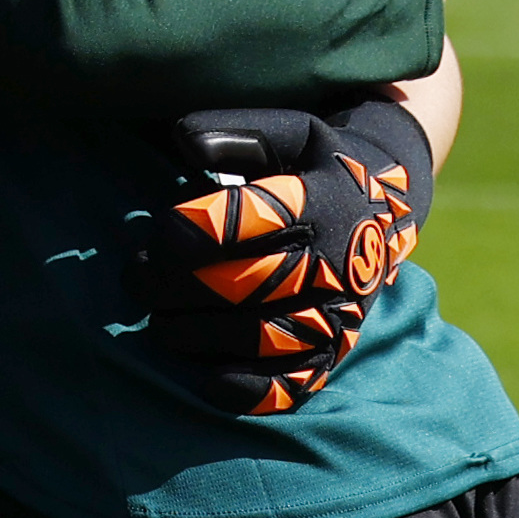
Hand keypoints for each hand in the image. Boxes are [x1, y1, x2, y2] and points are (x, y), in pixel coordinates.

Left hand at [124, 101, 432, 416]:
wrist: (385, 206)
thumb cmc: (313, 164)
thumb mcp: (291, 130)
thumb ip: (237, 130)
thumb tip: (182, 140)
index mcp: (322, 200)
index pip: (248, 221)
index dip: (187, 232)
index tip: (155, 232)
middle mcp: (336, 261)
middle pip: (245, 283)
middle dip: (173, 285)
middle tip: (134, 278)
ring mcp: (338, 310)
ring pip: (261, 336)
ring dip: (196, 334)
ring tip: (157, 321)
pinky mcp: (336, 348)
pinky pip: (295, 381)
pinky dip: (249, 388)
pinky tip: (205, 379)